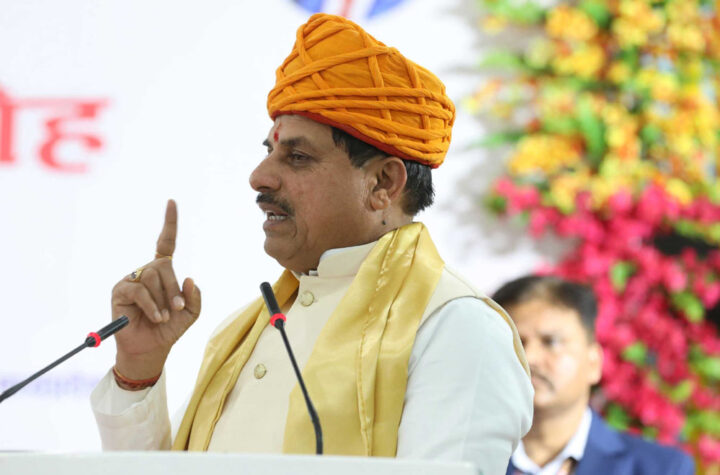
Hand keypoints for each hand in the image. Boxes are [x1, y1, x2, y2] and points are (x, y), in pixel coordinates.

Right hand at [110, 199, 200, 379]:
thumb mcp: (191, 314)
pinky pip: (140, 290)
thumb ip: (195, 297)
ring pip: (153, 277)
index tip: (171, 202)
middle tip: (176, 310)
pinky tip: (157, 317)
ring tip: (164, 317)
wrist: (150, 349)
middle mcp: (146, 272)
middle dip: (174, 289)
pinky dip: (152, 305)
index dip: (169, 223)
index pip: (165, 243)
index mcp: (163, 273)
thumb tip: (189, 278)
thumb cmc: (169, 330)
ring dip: (164, 300)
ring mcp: (132, 280)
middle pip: (164, 266)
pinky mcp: (120, 291)